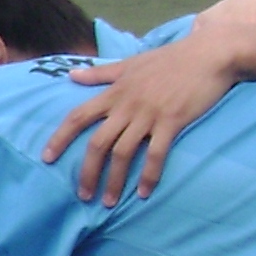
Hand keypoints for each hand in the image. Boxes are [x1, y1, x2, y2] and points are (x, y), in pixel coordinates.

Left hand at [41, 26, 242, 204]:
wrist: (209, 53)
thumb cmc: (170, 59)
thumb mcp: (131, 63)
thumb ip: (101, 74)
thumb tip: (71, 76)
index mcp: (115, 91)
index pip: (78, 116)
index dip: (60, 138)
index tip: (46, 158)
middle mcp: (127, 104)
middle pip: (97, 143)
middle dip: (87, 172)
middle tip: (83, 195)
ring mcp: (149, 113)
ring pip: (123, 153)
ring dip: (114, 181)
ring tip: (109, 202)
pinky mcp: (172, 121)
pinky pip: (156, 154)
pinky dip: (149, 175)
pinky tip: (144, 193)